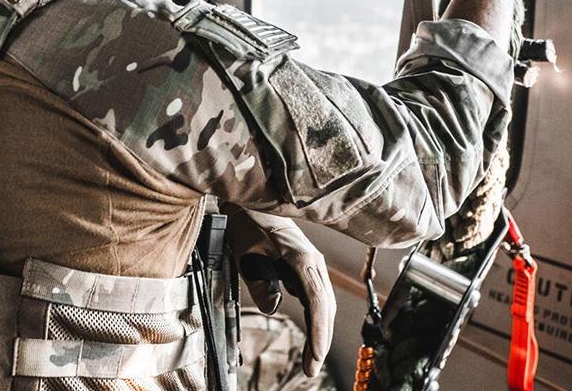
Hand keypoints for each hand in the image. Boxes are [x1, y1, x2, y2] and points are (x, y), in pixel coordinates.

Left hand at [223, 205, 334, 376]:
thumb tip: (273, 308)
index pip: (318, 303)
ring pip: (324, 305)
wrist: (249, 202)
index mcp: (303, 258)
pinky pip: (315, 299)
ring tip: (311, 361)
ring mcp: (312, 265)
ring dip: (320, 333)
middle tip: (311, 369)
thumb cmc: (247, 223)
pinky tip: (312, 338)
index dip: (319, 333)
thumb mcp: (246, 252)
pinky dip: (315, 321)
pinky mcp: (306, 268)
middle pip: (326, 308)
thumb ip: (260, 281)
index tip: (315, 357)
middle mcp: (314, 262)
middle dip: (321, 341)